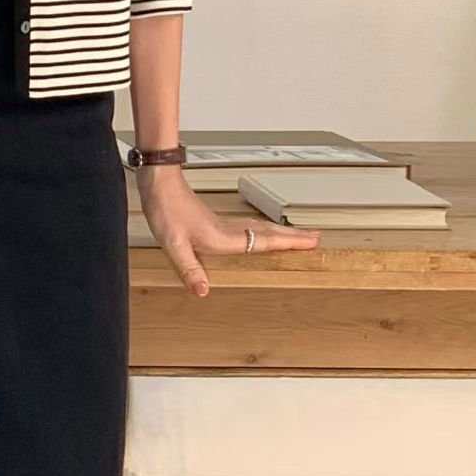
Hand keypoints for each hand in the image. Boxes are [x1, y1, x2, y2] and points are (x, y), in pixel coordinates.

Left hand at [134, 166, 319, 297]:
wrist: (159, 183)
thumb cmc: (165, 211)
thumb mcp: (173, 245)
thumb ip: (189, 269)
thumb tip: (203, 292)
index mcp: (223, 238)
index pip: (263, 242)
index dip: (288, 243)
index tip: (311, 243)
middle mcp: (228, 230)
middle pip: (268, 233)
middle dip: (293, 236)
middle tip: (316, 238)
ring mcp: (223, 223)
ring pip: (260, 228)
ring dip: (281, 232)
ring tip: (298, 236)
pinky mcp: (215, 220)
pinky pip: (249, 226)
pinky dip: (263, 230)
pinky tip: (261, 233)